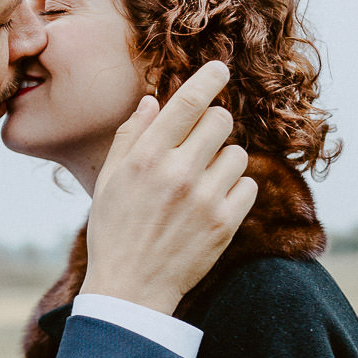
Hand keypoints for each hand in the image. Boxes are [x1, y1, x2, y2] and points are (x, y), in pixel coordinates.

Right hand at [79, 61, 257, 315]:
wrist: (130, 289)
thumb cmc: (114, 232)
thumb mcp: (109, 181)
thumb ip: (131, 137)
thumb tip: (154, 101)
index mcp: (145, 158)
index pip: (187, 103)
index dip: (208, 79)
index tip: (220, 68)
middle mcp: (177, 173)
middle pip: (220, 120)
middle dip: (213, 125)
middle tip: (200, 144)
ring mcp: (204, 199)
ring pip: (237, 153)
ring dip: (224, 160)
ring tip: (203, 182)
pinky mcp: (225, 224)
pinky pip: (248, 185)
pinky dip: (236, 189)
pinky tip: (214, 203)